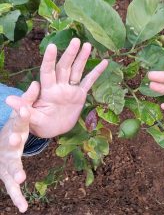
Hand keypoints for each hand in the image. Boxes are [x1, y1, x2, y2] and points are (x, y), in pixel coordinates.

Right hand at [1, 82, 38, 212]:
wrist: (1, 144)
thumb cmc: (15, 128)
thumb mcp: (22, 114)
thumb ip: (30, 101)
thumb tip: (37, 82)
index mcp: (15, 127)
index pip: (18, 119)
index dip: (22, 113)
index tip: (24, 107)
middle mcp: (8, 143)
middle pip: (9, 142)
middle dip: (11, 140)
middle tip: (13, 140)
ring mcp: (6, 160)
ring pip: (9, 166)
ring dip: (14, 171)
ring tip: (21, 177)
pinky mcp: (7, 174)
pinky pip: (12, 187)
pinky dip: (17, 196)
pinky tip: (24, 207)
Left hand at [6, 38, 107, 137]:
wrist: (53, 129)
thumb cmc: (40, 124)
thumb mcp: (31, 118)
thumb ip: (24, 108)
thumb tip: (8, 99)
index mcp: (47, 90)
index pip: (48, 71)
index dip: (49, 60)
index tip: (52, 46)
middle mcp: (59, 86)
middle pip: (65, 67)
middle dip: (70, 54)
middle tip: (76, 41)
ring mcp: (71, 89)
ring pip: (77, 71)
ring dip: (82, 58)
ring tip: (88, 45)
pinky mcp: (80, 95)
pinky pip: (89, 82)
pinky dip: (97, 73)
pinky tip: (105, 62)